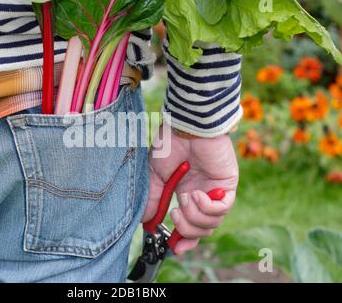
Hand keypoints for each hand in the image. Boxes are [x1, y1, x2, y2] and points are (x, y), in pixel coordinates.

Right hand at [143, 124, 238, 254]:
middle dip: (187, 229)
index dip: (184, 239)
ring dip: (195, 216)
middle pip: (202, 229)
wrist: (185, 127)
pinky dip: (207, 207)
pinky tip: (196, 194)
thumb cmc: (169, 145)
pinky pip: (223, 208)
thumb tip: (147, 222)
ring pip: (212, 223)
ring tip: (184, 200)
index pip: (190, 224)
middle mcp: (201, 194)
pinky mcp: (227, 184)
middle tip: (174, 215)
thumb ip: (154, 199)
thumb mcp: (155, 176)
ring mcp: (215, 190)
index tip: (175, 247)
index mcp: (184, 193)